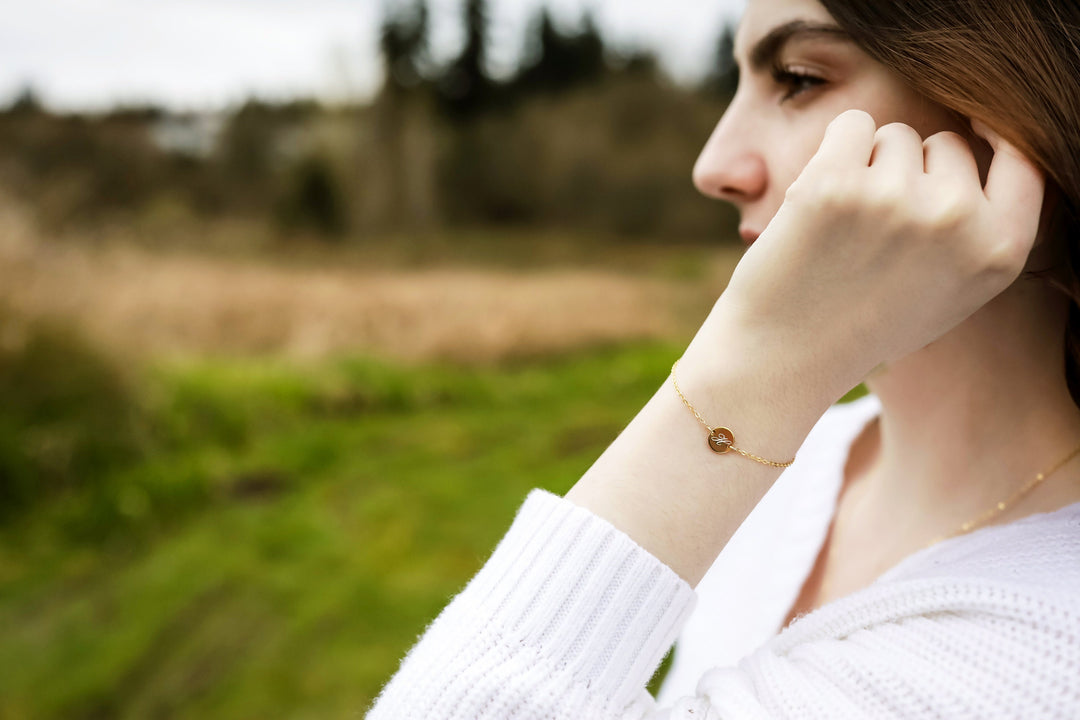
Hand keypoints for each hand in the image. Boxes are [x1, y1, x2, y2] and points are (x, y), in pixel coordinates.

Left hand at [704, 109, 1044, 397]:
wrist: (786, 353)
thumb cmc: (864, 321)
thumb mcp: (952, 289)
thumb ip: (979, 226)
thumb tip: (987, 136)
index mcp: (999, 251)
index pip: (1024, 161)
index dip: (998, 136)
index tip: (975, 125)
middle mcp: (957, 220)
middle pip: (946, 143)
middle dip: (912, 170)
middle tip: (874, 232)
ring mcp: (895, 198)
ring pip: (893, 134)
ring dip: (866, 166)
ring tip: (843, 231)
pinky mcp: (835, 183)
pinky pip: (850, 124)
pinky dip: (832, 152)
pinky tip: (816, 206)